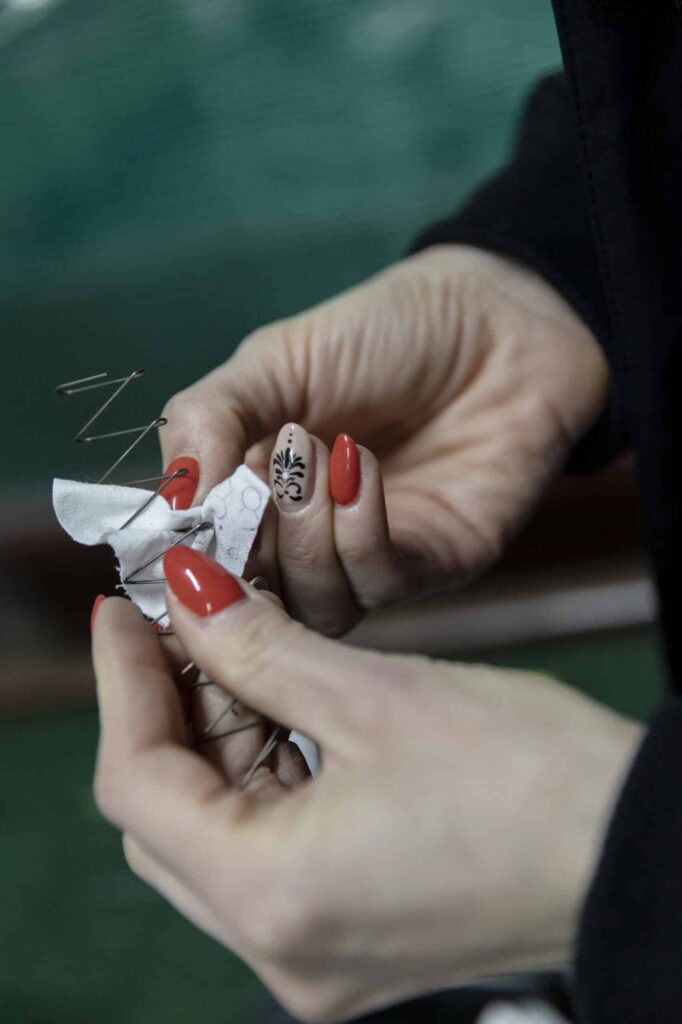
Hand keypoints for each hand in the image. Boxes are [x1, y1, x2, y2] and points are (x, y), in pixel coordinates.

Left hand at [92, 558, 637, 1022]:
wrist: (639, 849)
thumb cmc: (530, 780)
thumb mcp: (378, 695)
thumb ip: (260, 647)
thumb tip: (188, 596)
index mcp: (274, 896)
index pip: (137, 784)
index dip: (120, 682)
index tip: (122, 608)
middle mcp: (280, 949)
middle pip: (167, 816)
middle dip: (165, 707)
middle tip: (180, 620)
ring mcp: (315, 956)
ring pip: (215, 833)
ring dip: (214, 737)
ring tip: (234, 648)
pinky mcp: (350, 940)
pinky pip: (267, 852)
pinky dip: (260, 774)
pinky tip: (279, 705)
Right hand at [159, 246, 607, 634]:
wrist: (495, 319)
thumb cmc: (382, 334)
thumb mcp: (274, 362)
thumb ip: (208, 419)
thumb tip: (171, 497)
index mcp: (260, 501)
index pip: (211, 563)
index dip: (195, 550)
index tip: (189, 514)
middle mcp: (312, 544)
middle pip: (259, 599)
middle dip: (249, 541)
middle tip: (271, 463)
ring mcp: (372, 561)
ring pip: (316, 606)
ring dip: (303, 535)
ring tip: (314, 449)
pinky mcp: (434, 566)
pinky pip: (380, 583)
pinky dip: (357, 531)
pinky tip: (359, 465)